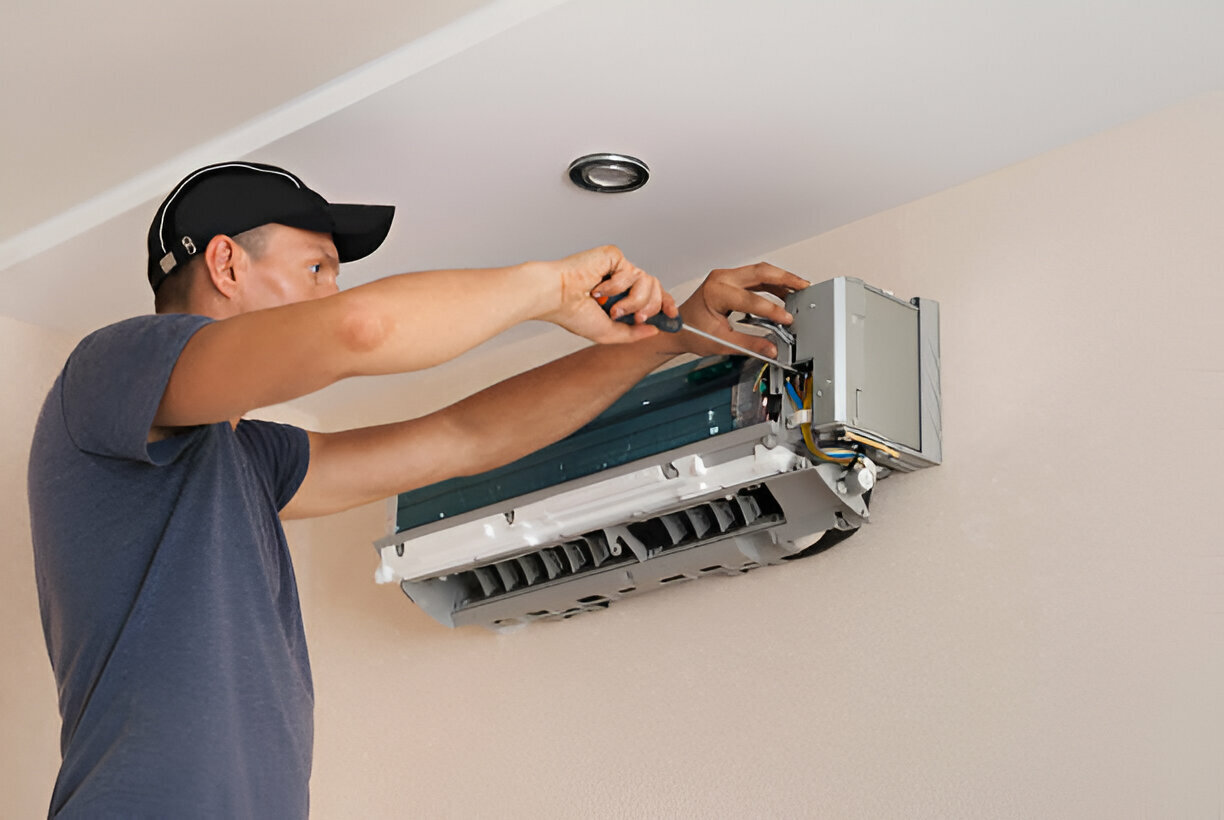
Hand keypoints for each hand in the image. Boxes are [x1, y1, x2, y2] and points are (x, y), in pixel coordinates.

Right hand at [537, 245, 677, 343]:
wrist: (555, 297)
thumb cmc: (572, 312)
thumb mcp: (607, 332)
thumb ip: (632, 333)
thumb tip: (654, 330)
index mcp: (620, 295)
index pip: (652, 295)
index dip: (665, 303)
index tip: (672, 315)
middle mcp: (621, 280)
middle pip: (656, 288)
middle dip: (650, 307)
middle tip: (635, 317)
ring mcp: (618, 267)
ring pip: (648, 282)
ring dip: (633, 301)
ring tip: (613, 307)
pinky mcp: (613, 256)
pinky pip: (631, 272)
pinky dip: (616, 286)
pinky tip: (597, 288)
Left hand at [676, 263, 810, 358]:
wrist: (677, 328)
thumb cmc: (691, 331)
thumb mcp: (721, 342)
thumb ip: (749, 344)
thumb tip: (771, 348)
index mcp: (715, 292)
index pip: (750, 299)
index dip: (772, 309)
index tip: (787, 319)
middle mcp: (721, 278)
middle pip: (760, 272)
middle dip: (785, 279)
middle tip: (804, 287)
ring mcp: (725, 276)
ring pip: (760, 271)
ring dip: (781, 279)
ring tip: (800, 288)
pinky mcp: (730, 279)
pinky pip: (755, 277)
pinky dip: (772, 284)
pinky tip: (785, 292)